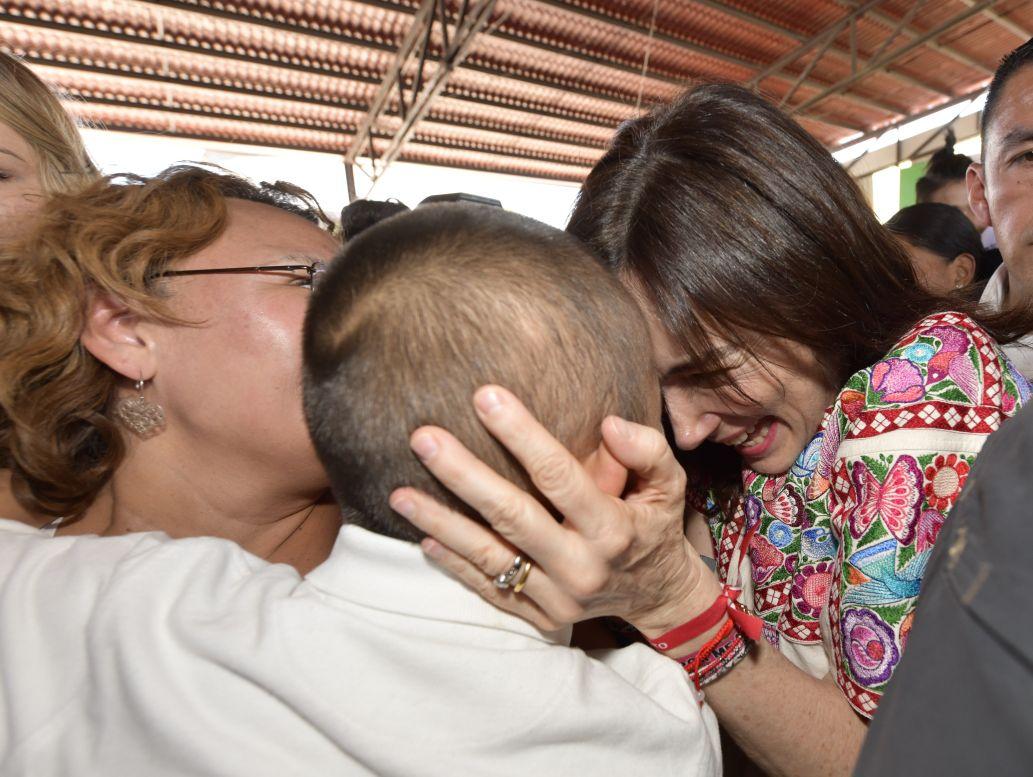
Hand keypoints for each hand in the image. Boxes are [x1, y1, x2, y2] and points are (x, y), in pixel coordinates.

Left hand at [388, 385, 718, 634]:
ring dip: (440, 523)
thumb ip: (648, 451)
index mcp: (613, 529)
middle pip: (512, 517)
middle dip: (463, 475)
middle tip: (422, 438)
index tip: (484, 396)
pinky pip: (488, 589)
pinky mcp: (538, 616)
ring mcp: (556, 597)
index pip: (560, 477)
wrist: (658, 597)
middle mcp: (581, 567)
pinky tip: (423, 536)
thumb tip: (608, 424)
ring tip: (398, 494)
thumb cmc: (656, 526)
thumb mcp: (670, 487)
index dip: (522, 435)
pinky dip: (454, 565)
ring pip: (489, 557)